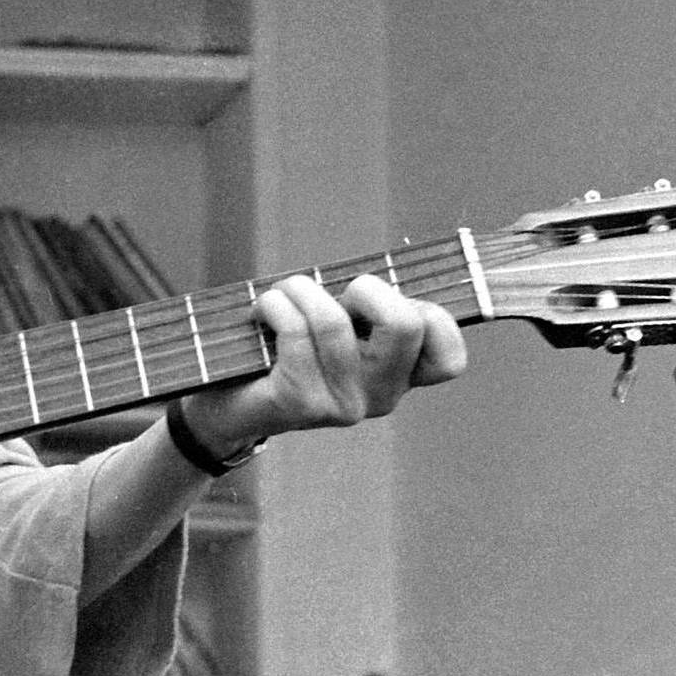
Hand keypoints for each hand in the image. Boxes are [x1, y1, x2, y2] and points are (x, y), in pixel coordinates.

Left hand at [174, 273, 464, 458]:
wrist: (226, 404)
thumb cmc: (287, 345)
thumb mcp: (337, 322)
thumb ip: (369, 304)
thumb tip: (380, 270)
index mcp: (401, 377)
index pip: (449, 359)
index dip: (432, 316)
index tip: (388, 299)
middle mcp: (381, 397)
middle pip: (406, 325)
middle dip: (367, 288)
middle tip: (336, 296)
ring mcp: (344, 406)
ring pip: (334, 321)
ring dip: (300, 289)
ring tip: (282, 294)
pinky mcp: (302, 404)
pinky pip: (295, 331)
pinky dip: (274, 305)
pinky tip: (263, 311)